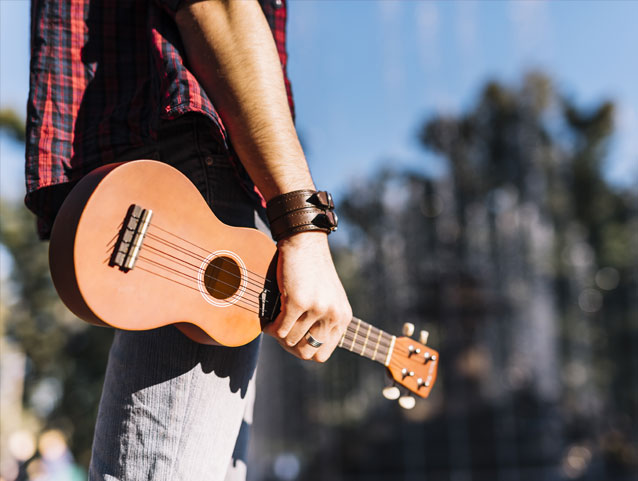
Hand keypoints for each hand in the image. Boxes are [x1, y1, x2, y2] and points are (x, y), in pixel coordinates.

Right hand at [263, 231, 351, 361]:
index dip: (302, 351)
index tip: (291, 341)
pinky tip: (267, 318)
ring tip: (272, 322)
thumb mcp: (327, 298)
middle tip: (279, 333)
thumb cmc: (311, 269)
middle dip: (288, 347)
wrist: (305, 241)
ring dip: (277, 335)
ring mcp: (317, 309)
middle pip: (306, 353)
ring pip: (290, 341)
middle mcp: (334, 315)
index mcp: (343, 317)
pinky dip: (269, 328)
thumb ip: (322, 321)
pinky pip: (280, 330)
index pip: (322, 354)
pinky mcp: (299, 302)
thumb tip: (299, 347)